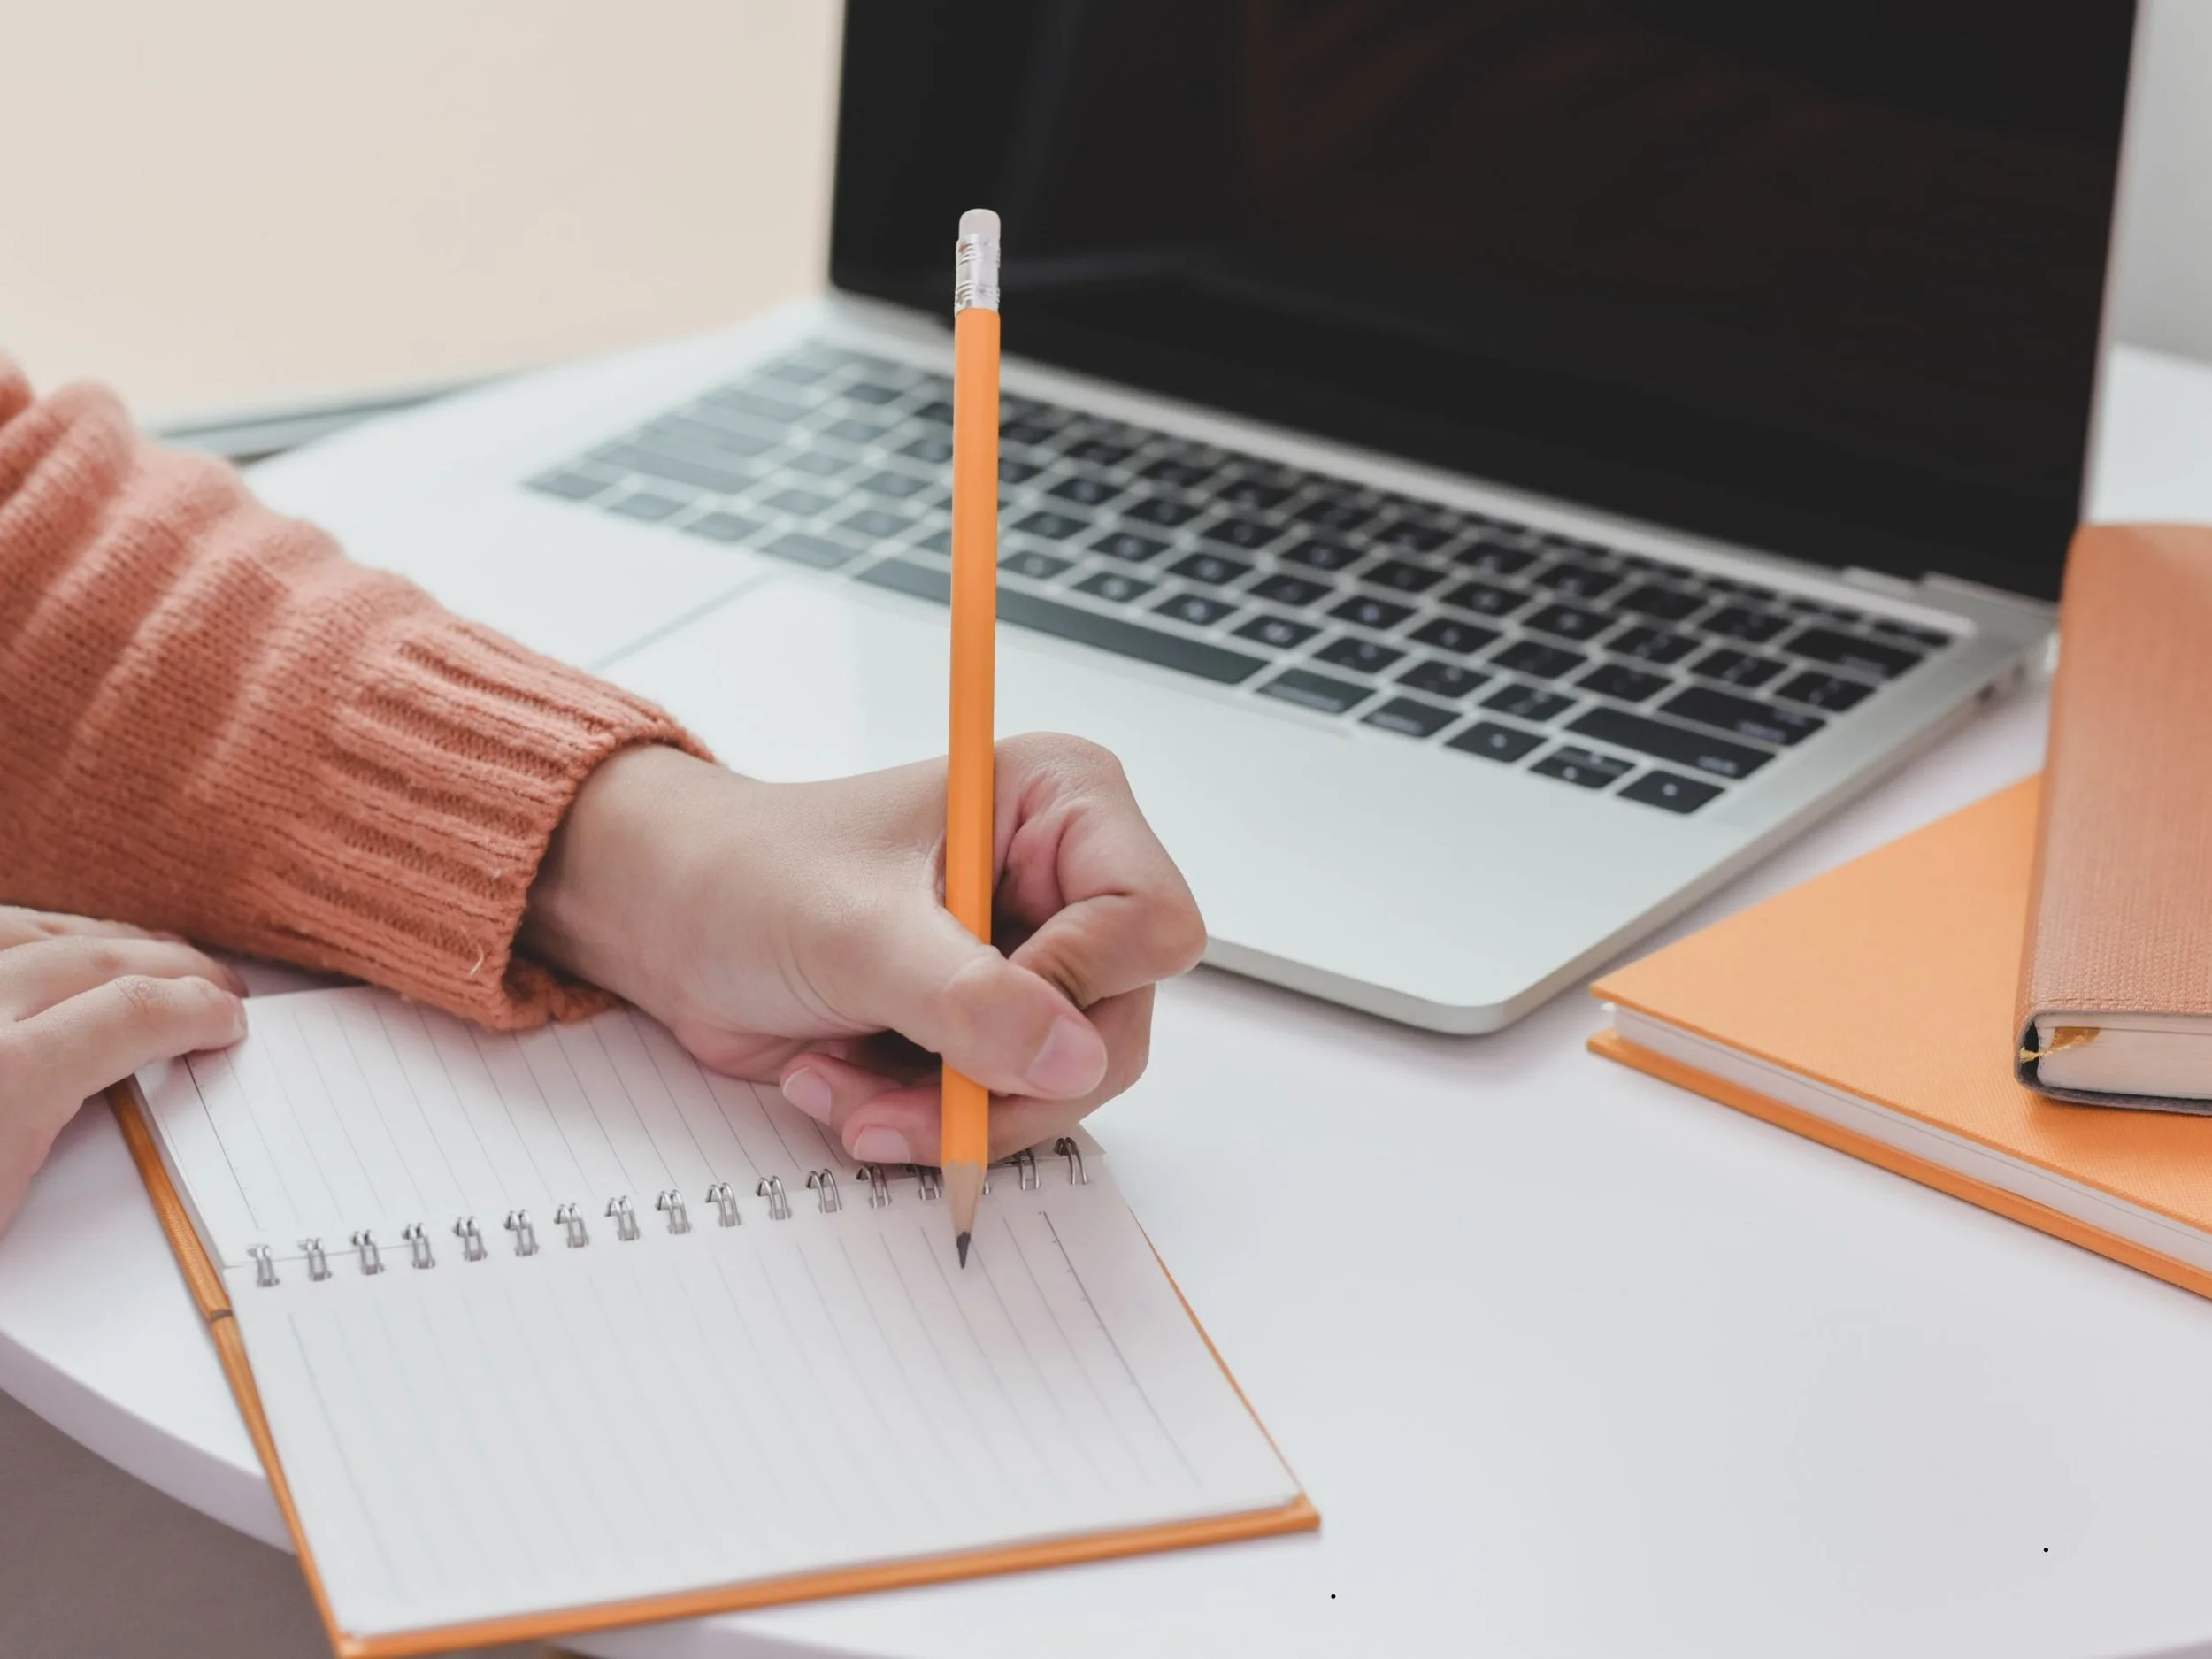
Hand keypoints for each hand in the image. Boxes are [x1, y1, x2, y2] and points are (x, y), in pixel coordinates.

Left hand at [0, 907, 246, 1230]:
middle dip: (167, 964)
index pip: (129, 1012)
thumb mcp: (12, 1228)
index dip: (195, 1009)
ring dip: (101, 938)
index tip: (228, 1020)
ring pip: (31, 929)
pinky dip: (36, 933)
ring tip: (146, 949)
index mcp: (8, 1076)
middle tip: (215, 984)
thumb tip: (142, 1094)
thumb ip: (83, 1139)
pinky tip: (56, 949)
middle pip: (87, 959)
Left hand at [521, 737, 1206, 1163]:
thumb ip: (967, 996)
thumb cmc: (744, 874)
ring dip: (946, 1112)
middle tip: (892, 1099)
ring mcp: (1032, 960)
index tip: (978, 1014)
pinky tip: (844, 1084)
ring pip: (1061, 1085)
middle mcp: (1064, 881)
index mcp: (1061, 804)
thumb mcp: (854, 930)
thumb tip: (1073, 1056)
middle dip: (994, 1081)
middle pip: (1115, 1026)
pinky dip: (925, 1122)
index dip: (1077, 987)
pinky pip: (1006, 1111)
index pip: (1150, 921)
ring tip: (842, 1084)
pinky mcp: (991, 1027)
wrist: (663, 919)